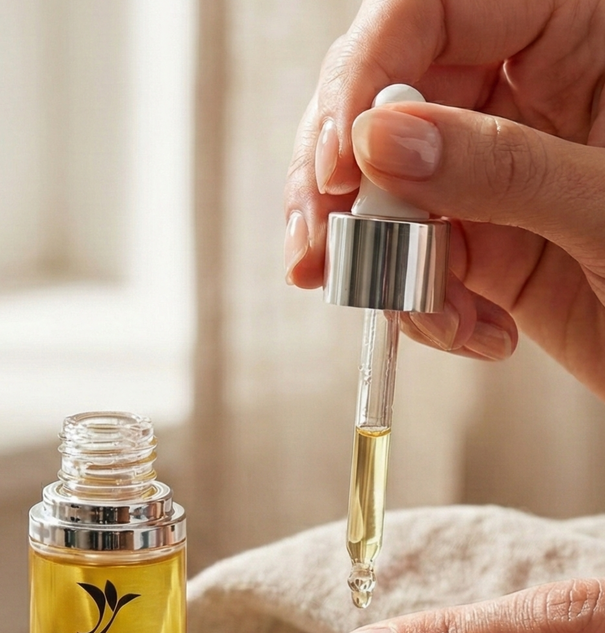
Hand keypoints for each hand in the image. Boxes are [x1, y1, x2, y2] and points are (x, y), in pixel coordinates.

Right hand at [284, 0, 604, 399]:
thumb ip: (500, 167)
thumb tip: (379, 142)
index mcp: (579, 34)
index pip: (433, 9)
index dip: (369, 70)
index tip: (340, 158)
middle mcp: (524, 95)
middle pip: (382, 100)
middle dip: (342, 184)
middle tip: (322, 248)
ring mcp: (494, 173)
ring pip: (381, 191)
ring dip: (377, 262)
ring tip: (418, 309)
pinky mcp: (482, 243)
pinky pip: (409, 261)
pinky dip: (417, 306)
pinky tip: (469, 331)